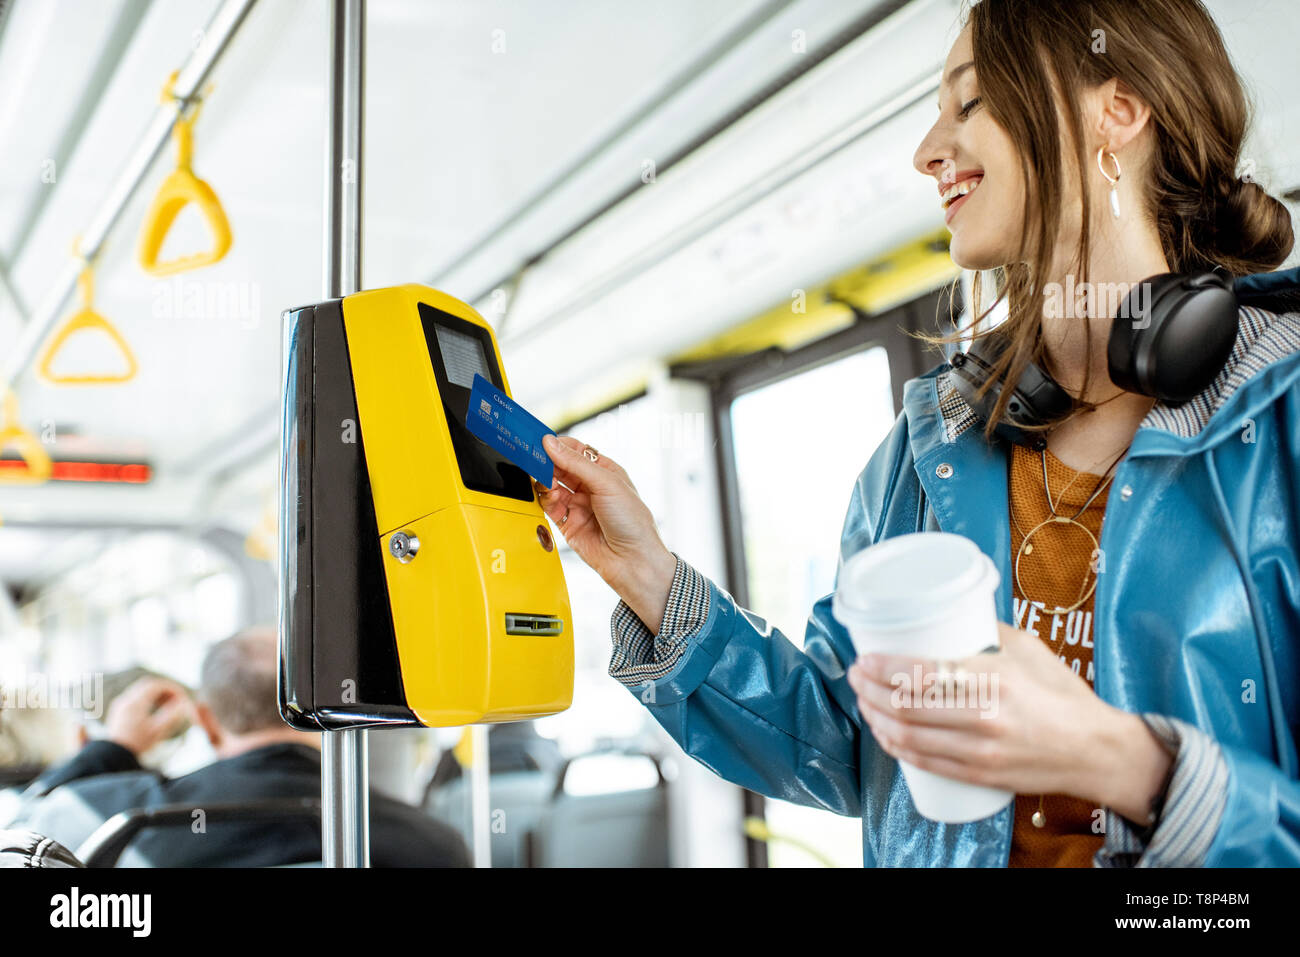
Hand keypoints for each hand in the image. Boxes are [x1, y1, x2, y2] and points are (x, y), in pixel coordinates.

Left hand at [104, 677, 192, 757]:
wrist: (113, 756)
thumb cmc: (136, 744)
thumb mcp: (158, 731)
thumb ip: (172, 714)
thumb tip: (183, 703)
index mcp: (136, 703)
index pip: (156, 685)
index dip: (171, 688)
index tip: (181, 696)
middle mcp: (126, 699)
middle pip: (147, 684)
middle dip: (163, 689)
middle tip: (175, 698)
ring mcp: (120, 704)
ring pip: (140, 690)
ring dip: (154, 693)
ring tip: (166, 704)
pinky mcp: (117, 710)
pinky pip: (133, 697)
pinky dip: (145, 698)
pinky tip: (152, 709)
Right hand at [537, 434, 676, 628]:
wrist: (632, 562)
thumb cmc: (633, 522)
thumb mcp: (607, 484)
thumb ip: (576, 463)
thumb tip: (551, 443)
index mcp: (605, 472)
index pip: (576, 450)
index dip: (558, 445)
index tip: (541, 441)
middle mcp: (590, 487)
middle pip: (560, 466)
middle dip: (547, 462)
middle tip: (535, 459)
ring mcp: (578, 505)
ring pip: (551, 485)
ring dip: (546, 481)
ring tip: (548, 483)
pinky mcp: (567, 523)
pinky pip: (549, 506)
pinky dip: (545, 499)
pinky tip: (550, 497)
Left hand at [846, 623, 1173, 819]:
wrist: (1095, 751)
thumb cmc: (1061, 694)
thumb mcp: (1029, 649)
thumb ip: (986, 632)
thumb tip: (948, 613)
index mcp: (995, 679)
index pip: (923, 674)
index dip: (883, 668)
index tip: (863, 658)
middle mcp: (985, 716)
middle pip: (907, 706)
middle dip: (870, 690)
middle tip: (856, 675)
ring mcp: (980, 750)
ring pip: (909, 736)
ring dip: (876, 718)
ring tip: (863, 701)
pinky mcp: (979, 774)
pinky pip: (925, 762)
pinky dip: (896, 748)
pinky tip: (883, 733)